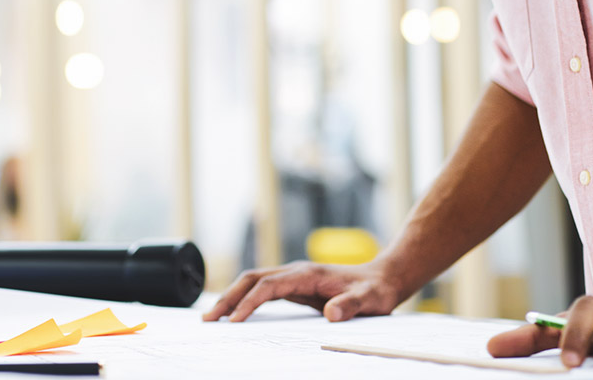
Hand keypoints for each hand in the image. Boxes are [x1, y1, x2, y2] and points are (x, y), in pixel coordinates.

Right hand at [201, 261, 403, 322]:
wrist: (383, 278)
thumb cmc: (375, 291)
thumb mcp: (369, 300)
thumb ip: (351, 306)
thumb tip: (332, 314)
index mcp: (308, 274)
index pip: (269, 286)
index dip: (250, 303)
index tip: (234, 321)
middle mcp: (296, 271)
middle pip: (252, 279)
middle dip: (229, 297)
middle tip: (208, 319)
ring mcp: (294, 277)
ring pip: (254, 282)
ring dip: (233, 297)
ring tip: (213, 316)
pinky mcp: (296, 285)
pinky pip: (263, 290)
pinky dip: (245, 299)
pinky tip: (237, 312)